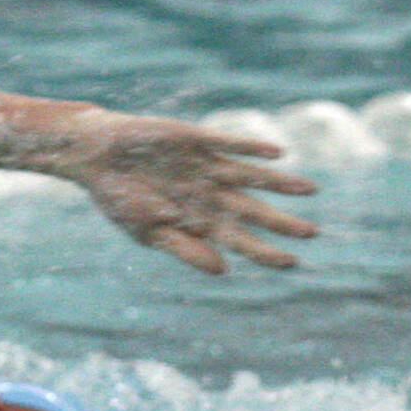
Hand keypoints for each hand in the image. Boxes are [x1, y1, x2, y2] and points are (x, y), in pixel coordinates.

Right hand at [46, 107, 318, 274]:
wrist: (96, 157)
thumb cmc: (119, 199)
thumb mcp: (150, 232)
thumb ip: (186, 249)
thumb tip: (223, 270)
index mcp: (199, 221)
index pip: (240, 240)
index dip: (266, 252)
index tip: (292, 263)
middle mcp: (210, 194)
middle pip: (254, 210)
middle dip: (283, 222)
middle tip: (314, 233)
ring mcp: (206, 166)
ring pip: (251, 176)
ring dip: (280, 182)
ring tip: (311, 189)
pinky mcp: (197, 140)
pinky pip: (230, 144)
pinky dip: (251, 148)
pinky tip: (277, 154)